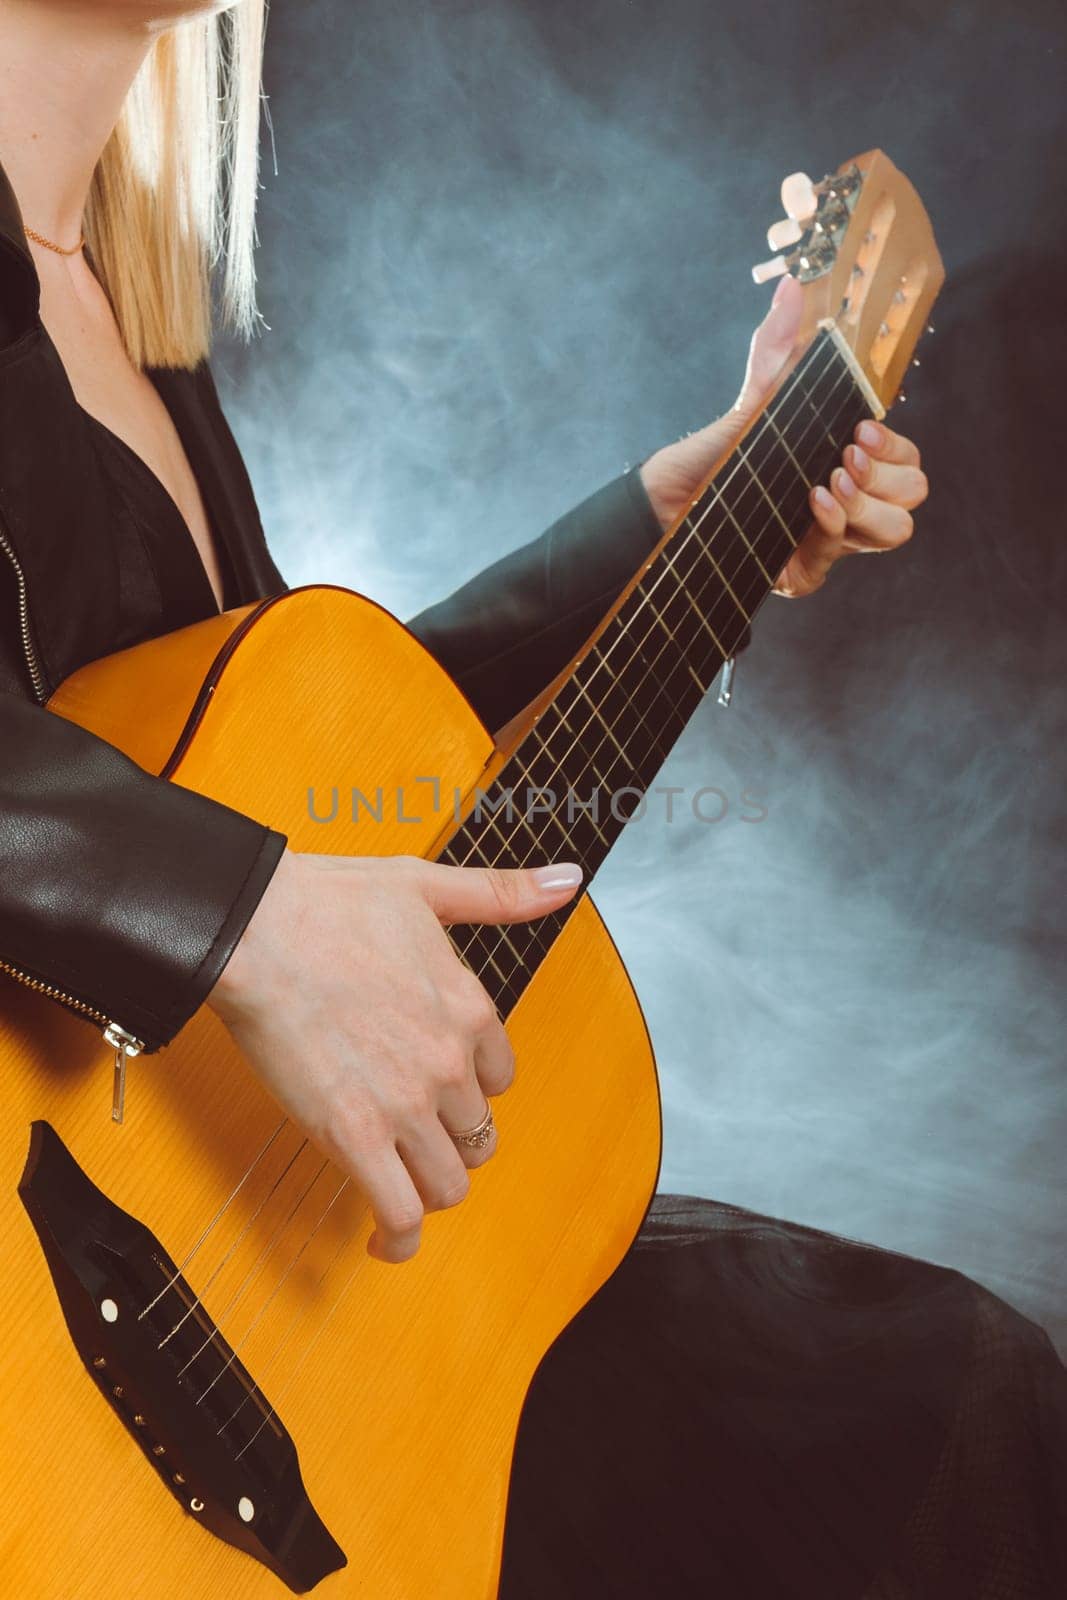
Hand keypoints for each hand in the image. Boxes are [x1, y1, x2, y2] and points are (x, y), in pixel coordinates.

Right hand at [207, 848, 581, 1262]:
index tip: (441, 1086)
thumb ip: (500, 894)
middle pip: (477, 1134)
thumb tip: (567, 880)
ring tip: (401, 1187)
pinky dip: (398, 1241)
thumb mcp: (426, 885)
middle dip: (450, 1140)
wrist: (255, 930)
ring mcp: (406, 1106)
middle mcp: (449, 1063)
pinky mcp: (355, 1139)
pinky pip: (399, 1214)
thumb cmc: (325, 903)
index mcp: (468, 1008)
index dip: (472, 1086)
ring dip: (429, 1189)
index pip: (499, 1078)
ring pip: (449, 1183)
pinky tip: (383, 1244)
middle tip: (413, 1137)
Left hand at [638, 273, 928, 597]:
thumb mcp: (753, 398)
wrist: (663, 503)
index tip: (861, 430)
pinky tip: (811, 504)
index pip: (905, 459)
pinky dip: (831, 528)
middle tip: (846, 457)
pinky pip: (836, 559)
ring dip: (869, 504)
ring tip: (829, 482)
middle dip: (889, 474)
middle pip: (911, 495)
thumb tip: (792, 285)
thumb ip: (777, 346)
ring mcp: (825, 541)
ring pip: (892, 530)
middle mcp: (845, 504)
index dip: (896, 447)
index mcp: (845, 465)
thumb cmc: (713, 453)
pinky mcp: (799, 573)